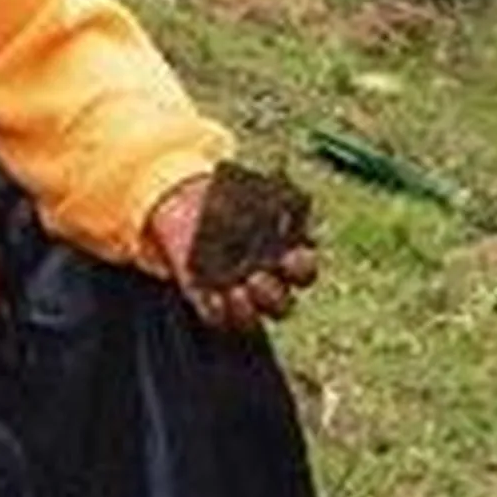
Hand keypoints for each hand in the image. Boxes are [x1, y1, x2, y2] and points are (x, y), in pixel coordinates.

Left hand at [148, 165, 319, 331]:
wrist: (191, 206)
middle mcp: (266, 283)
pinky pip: (217, 318)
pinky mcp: (210, 300)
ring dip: (247, 309)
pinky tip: (211, 297)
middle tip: (256, 278)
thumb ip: (267, 194)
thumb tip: (279, 177)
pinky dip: (216, 311)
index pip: (305, 272)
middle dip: (272, 296)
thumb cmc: (228, 199)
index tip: (290, 255)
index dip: (302, 268)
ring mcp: (239, 296)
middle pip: (282, 305)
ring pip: (253, 319)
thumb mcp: (248, 192)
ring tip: (236, 290)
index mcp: (284, 258)